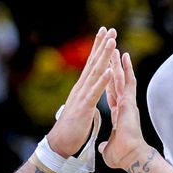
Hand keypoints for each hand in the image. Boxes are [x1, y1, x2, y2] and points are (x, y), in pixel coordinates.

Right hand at [46, 26, 114, 156]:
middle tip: (110, 29)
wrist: (60, 144)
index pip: (91, 64)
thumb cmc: (71, 128)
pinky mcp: (84, 107)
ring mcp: (82, 96)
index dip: (98, 49)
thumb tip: (91, 96)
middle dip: (102, 45)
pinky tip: (109, 70)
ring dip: (104, 57)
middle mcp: (81, 88)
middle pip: (93, 62)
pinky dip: (102, 81)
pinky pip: (95, 92)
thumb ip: (87, 99)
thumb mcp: (82, 109)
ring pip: (95, 72)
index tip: (105, 34)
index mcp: (82, 88)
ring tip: (112, 42)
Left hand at [98, 50, 152, 171]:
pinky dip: (125, 69)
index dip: (109, 82)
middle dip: (114, 67)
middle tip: (112, 52)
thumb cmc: (122, 155)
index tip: (107, 72)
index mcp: (119, 114)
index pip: (112, 94)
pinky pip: (127, 82)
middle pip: (117, 82)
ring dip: (118, 63)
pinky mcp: (129, 102)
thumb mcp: (108, 149)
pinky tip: (123, 57)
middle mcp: (124, 106)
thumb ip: (105, 145)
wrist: (130, 157)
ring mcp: (127, 103)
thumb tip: (102, 147)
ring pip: (123, 78)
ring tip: (116, 48)